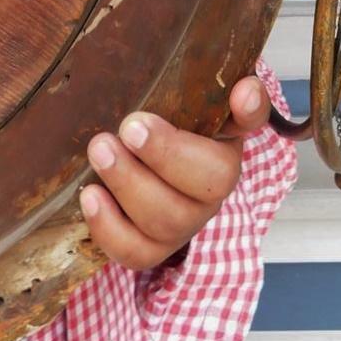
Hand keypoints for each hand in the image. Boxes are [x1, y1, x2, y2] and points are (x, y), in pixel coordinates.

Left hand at [79, 75, 271, 270]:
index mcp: (227, 137)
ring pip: (168, 221)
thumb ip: (216, 88)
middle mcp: (215, 188)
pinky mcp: (153, 247)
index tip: (236, 91)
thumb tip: (246, 90)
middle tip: (128, 127)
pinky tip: (91, 196)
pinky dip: (110, 227)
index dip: (247, 110)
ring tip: (100, 151)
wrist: (132, 160)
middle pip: (208, 184)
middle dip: (164, 155)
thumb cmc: (161, 127)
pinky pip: (137, 252)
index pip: (250, 122)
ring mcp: (185, 223)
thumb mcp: (183, 100)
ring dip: (129, 185)